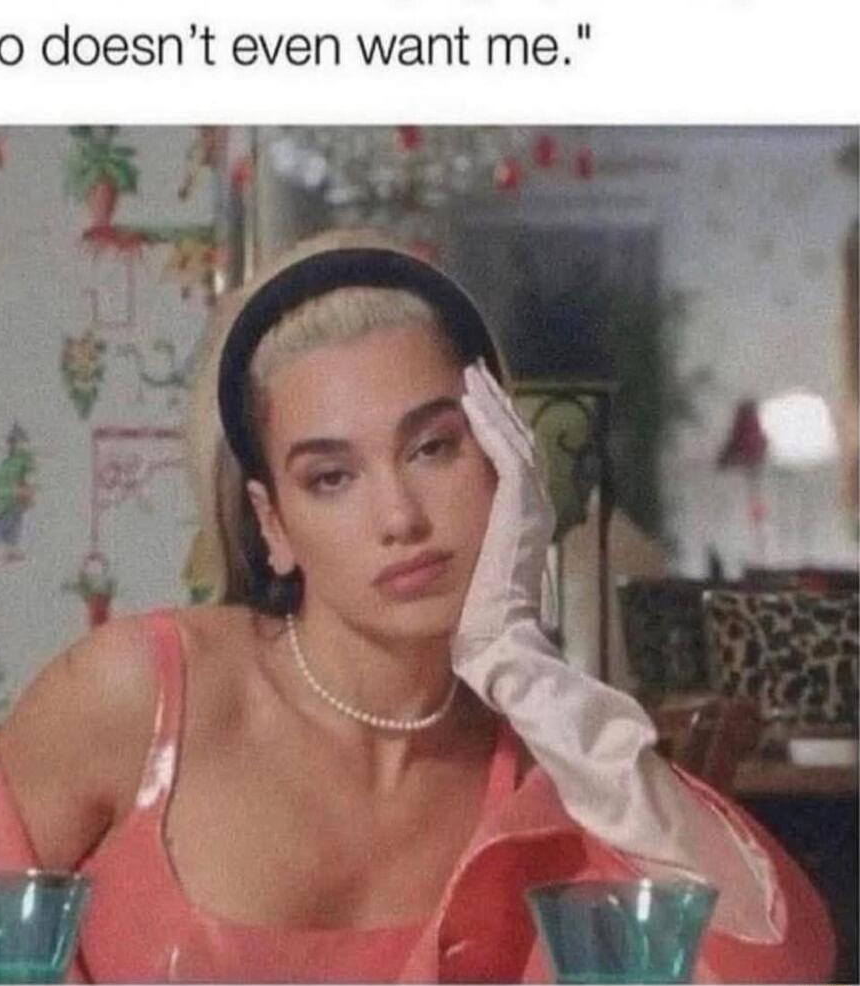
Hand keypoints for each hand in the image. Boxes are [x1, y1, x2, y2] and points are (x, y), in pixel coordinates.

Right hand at [451, 361, 776, 938]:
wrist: (507, 657)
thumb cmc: (501, 650)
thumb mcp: (526, 658)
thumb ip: (554, 674)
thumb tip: (613, 709)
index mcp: (520, 538)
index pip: (516, 468)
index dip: (495, 427)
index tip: (471, 393)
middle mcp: (525, 520)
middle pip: (516, 449)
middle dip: (491, 409)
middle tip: (468, 372)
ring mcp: (521, 518)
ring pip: (512, 454)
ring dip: (493, 418)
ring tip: (472, 387)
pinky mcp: (512, 520)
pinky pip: (503, 468)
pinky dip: (492, 440)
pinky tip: (477, 423)